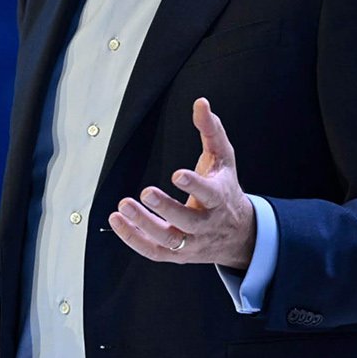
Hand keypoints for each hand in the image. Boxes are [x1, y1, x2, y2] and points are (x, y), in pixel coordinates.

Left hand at [108, 97, 255, 269]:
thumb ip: (211, 130)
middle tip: (145, 192)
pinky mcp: (177, 254)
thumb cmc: (226, 190)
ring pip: (168, 239)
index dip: (194, 185)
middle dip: (166, 208)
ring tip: (123, 207)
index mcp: (220, 198)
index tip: (177, 174)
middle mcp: (206, 224)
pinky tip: (117, 221)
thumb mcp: (223, 159)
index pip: (210, 194)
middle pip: (188, 220)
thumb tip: (200, 103)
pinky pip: (154, 251)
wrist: (239, 235)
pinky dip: (133, 239)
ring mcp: (191, 242)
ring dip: (144, 224)